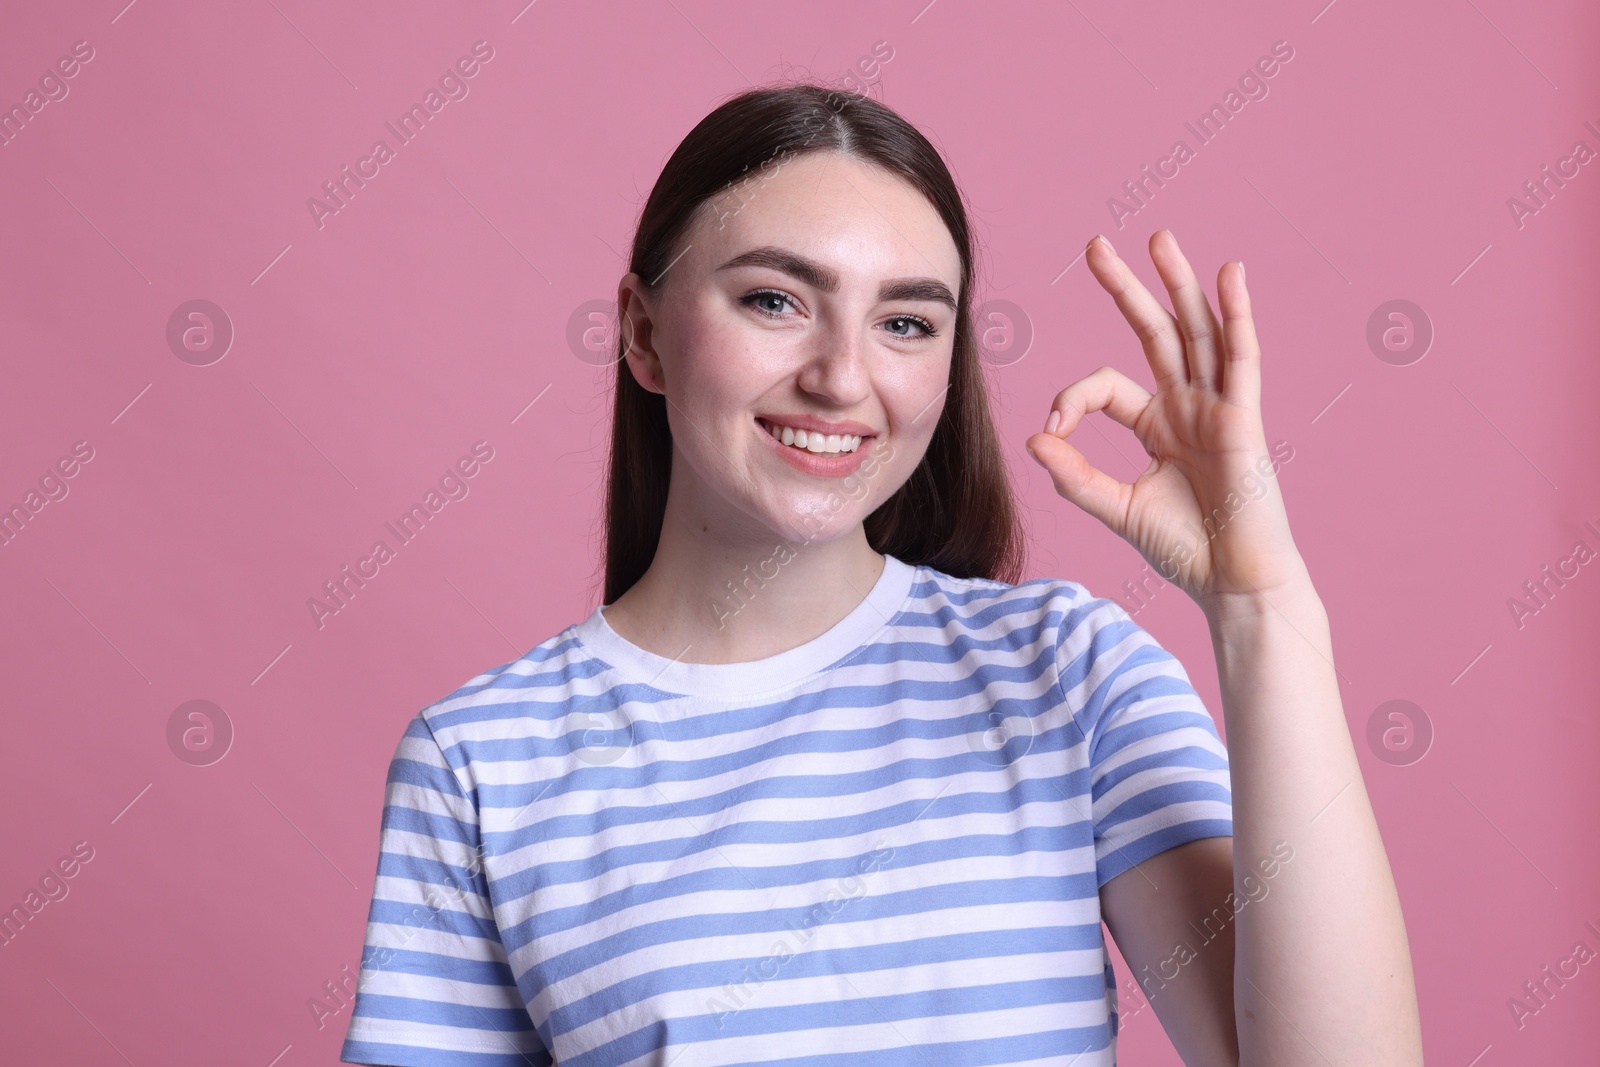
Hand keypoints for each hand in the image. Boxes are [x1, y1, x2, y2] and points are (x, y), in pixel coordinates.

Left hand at [1025, 230, 1309, 613]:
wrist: (1232, 583)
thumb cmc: (1184, 549)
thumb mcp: (1116, 507)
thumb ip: (1076, 475)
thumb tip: (1033, 438)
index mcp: (1157, 425)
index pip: (1106, 385)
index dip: (1072, 398)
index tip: (1052, 430)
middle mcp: (1188, 406)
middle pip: (1154, 333)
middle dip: (1127, 288)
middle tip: (1096, 245)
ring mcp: (1218, 408)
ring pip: (1196, 332)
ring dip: (1179, 284)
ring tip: (1159, 238)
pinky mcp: (1245, 419)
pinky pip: (1242, 359)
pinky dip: (1238, 316)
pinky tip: (1230, 276)